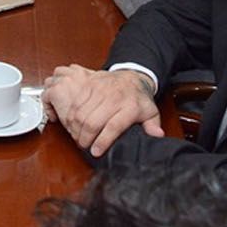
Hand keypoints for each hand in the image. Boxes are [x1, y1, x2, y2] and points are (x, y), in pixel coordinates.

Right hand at [43, 65, 163, 156]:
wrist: (131, 75)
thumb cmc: (138, 98)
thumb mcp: (151, 112)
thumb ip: (153, 125)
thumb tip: (156, 136)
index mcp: (129, 106)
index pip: (114, 126)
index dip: (103, 141)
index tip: (96, 152)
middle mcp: (113, 97)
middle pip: (93, 121)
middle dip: (85, 137)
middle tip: (83, 145)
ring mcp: (99, 90)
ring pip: (80, 112)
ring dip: (75, 127)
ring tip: (76, 136)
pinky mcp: (88, 84)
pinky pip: (74, 100)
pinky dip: (69, 114)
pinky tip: (70, 123)